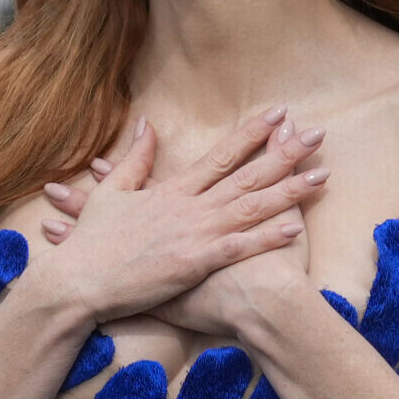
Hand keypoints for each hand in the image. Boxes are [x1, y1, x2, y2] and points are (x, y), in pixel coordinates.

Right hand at [36, 106, 329, 330]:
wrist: (77, 282)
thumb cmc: (91, 243)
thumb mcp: (110, 193)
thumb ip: (135, 160)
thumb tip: (147, 126)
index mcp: (172, 190)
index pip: (221, 155)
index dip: (253, 134)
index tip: (279, 116)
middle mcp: (189, 207)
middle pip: (247, 176)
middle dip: (285, 154)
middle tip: (317, 135)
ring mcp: (194, 234)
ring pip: (251, 207)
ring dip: (288, 190)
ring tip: (322, 174)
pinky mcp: (194, 263)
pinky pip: (239, 247)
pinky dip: (267, 236)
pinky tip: (295, 225)